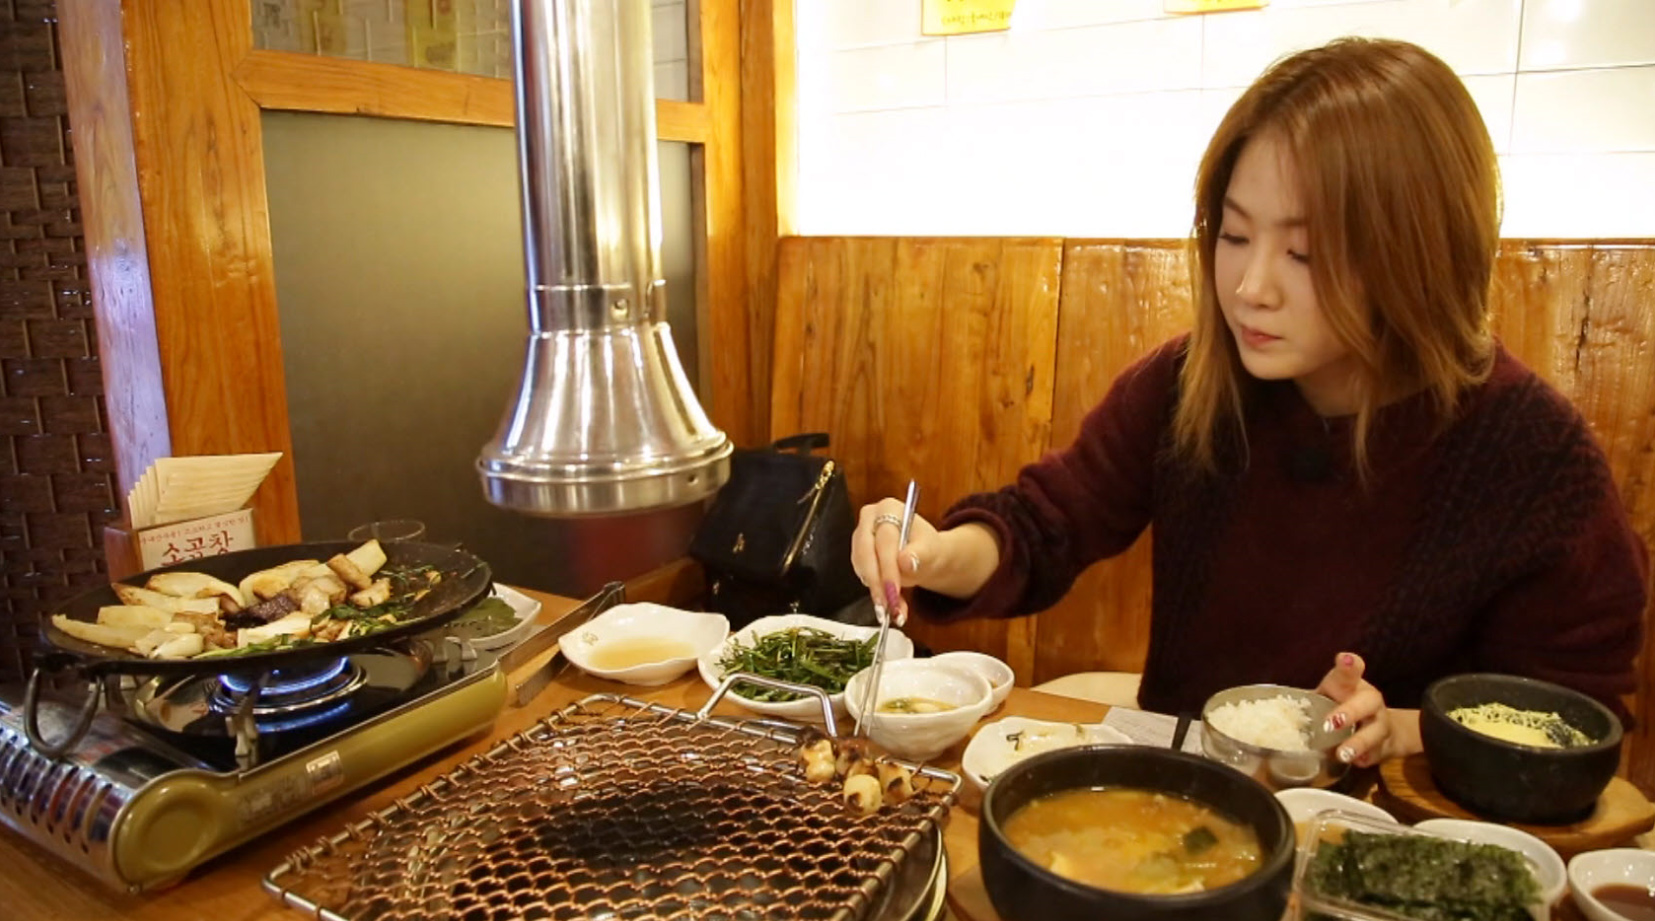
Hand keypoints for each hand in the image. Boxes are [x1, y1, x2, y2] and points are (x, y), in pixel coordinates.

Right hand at [850, 498, 937, 625]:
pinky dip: (875, 591)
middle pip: (866, 552)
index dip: (888, 567)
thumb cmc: (928, 548)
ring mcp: (861, 536)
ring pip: (861, 565)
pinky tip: (888, 603)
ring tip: (892, 608)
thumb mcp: (932, 550)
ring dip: (876, 590)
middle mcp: (870, 519)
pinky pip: (862, 574)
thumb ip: (920, 555)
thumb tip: (906, 561)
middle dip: (878, 582)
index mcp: (889, 509)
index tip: (894, 589)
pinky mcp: (858, 554)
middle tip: (888, 605)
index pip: (884, 540)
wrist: (924, 556)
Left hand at [1315, 652, 1421, 767]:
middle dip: (1350, 712)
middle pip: (1366, 702)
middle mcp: (1369, 701)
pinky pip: (1375, 754)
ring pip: (1374, 732)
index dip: (1349, 665)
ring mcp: (1379, 724)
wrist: (1379, 731)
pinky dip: (1364, 758)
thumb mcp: (1327, 699)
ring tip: (1342, 753)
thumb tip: (1272, 710)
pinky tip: (1356, 762)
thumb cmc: (1342, 708)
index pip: (1351, 672)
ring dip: (1357, 743)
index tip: (1345, 659)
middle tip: (1331, 723)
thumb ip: (1309, 701)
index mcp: (1351, 685)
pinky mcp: (1383, 746)